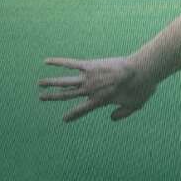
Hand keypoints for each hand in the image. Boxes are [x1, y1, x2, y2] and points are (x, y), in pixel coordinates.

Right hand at [38, 56, 156, 123]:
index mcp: (98, 102)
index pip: (81, 111)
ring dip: (51, 82)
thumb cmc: (141, 88)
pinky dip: (59, 62)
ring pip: (65, 81)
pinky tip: (47, 61)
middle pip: (67, 95)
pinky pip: (71, 63)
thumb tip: (111, 118)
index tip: (64, 119)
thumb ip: (123, 114)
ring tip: (39, 84)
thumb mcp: (135, 106)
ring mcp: (88, 78)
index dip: (72, 115)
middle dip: (53, 97)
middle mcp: (89, 91)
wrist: (140, 71)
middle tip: (41, 98)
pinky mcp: (90, 65)